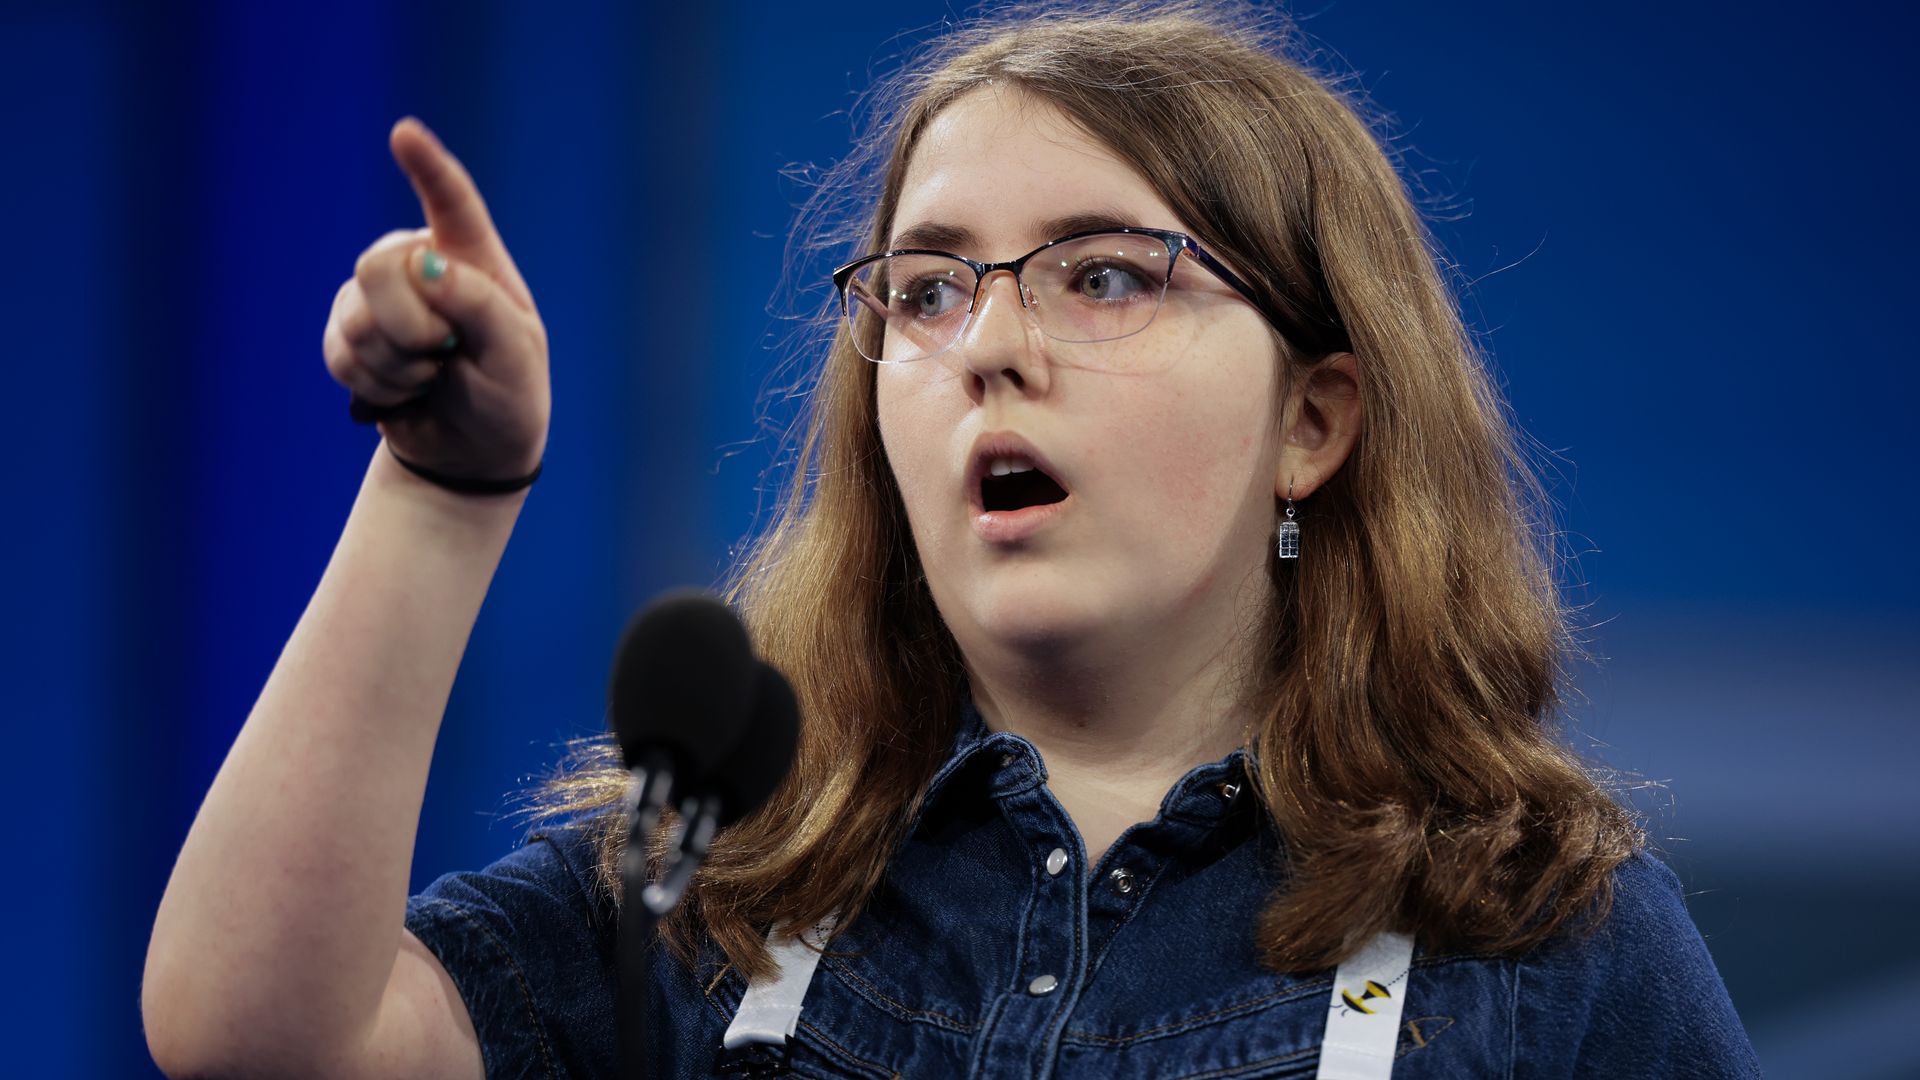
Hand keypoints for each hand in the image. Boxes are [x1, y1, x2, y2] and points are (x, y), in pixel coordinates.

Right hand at [322, 117, 549, 481]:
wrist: (473, 450)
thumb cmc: (509, 395)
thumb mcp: (515, 356)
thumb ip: (478, 306)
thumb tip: (425, 263)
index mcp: (474, 257)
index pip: (452, 202)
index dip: (427, 166)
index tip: (404, 134)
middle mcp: (420, 263)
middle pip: (379, 267)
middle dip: (410, 327)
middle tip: (445, 354)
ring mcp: (379, 297)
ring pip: (355, 316)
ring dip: (396, 365)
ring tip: (432, 376)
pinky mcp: (348, 332)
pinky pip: (339, 352)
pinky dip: (375, 383)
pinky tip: (405, 390)